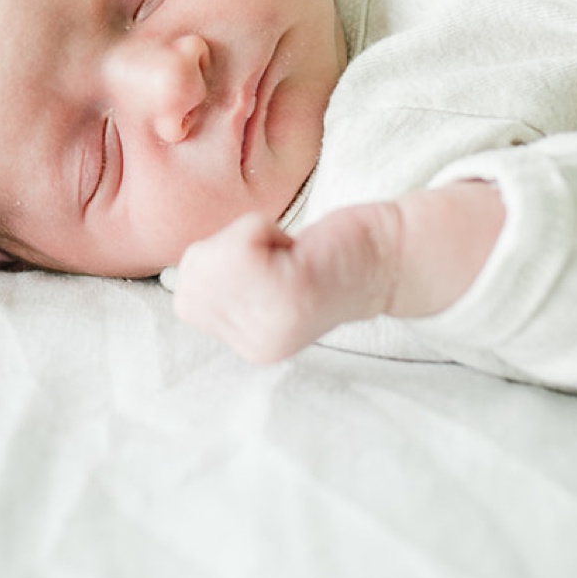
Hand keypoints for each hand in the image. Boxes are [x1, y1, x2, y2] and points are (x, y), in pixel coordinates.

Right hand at [171, 204, 401, 365]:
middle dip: (227, 248)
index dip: (220, 265)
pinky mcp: (292, 292)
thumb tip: (189, 270)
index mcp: (253, 350)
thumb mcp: (263, 287)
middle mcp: (259, 348)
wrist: (390, 254)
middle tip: (279, 257)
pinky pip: (239, 243)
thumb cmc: (322, 256)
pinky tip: (293, 246)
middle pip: (192, 276)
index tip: (269, 268)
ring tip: (286, 252)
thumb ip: (223, 289)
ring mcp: (274, 324)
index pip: (186, 299)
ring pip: (209, 258)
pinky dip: (259, 227)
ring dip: (245, 235)